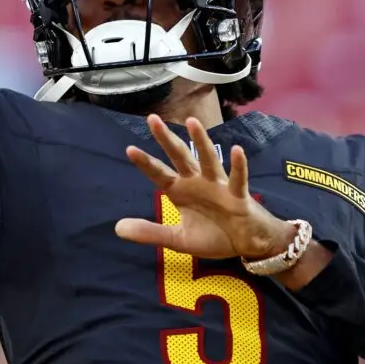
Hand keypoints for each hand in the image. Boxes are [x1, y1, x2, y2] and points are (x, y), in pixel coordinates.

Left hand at [116, 114, 295, 259]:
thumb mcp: (178, 239)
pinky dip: (238, 166)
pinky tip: (237, 151)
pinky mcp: (238, 195)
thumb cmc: (214, 235)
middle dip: (167, 139)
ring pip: (208, 160)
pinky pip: (237, 179)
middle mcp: (197, 182)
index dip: (146, 163)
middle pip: (180, 157)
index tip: (129, 149)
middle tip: (152, 119)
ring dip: (201, 142)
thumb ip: (150, 233)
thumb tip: (117, 228)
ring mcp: (218, 186)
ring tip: (192, 123)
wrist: (247, 244)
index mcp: (181, 191)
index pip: (159, 174)